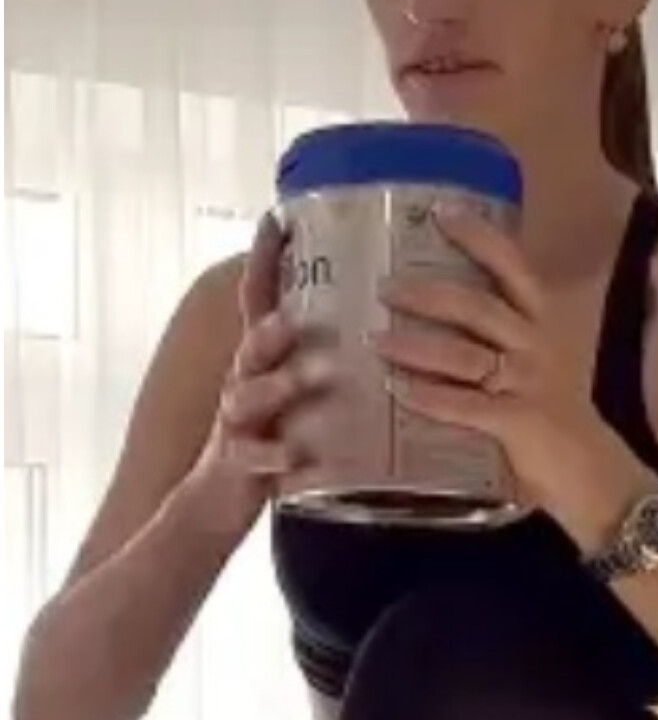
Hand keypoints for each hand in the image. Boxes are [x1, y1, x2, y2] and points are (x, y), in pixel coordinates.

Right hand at [183, 214, 336, 535]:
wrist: (219, 502)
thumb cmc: (275, 437)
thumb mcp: (295, 390)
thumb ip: (321, 354)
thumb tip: (375, 315)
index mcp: (262, 360)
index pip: (260, 300)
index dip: (263, 260)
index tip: (276, 217)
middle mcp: (245, 381)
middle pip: (253, 344)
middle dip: (272, 325)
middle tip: (297, 311)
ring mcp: (239, 424)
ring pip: (249, 396)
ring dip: (277, 385)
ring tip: (304, 379)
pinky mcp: (241, 466)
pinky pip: (255, 460)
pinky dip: (273, 457)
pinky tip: (292, 456)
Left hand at [374, 207, 634, 547]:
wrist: (598, 477)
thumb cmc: (561, 421)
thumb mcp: (542, 367)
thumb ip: (503, 342)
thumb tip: (441, 319)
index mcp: (545, 326)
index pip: (514, 269)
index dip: (479, 238)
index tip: (439, 212)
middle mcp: (538, 346)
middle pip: (478, 306)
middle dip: (426, 294)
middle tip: (384, 287)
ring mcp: (530, 383)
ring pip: (464, 353)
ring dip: (415, 345)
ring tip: (376, 339)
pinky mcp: (518, 422)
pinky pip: (465, 405)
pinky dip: (429, 398)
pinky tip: (398, 392)